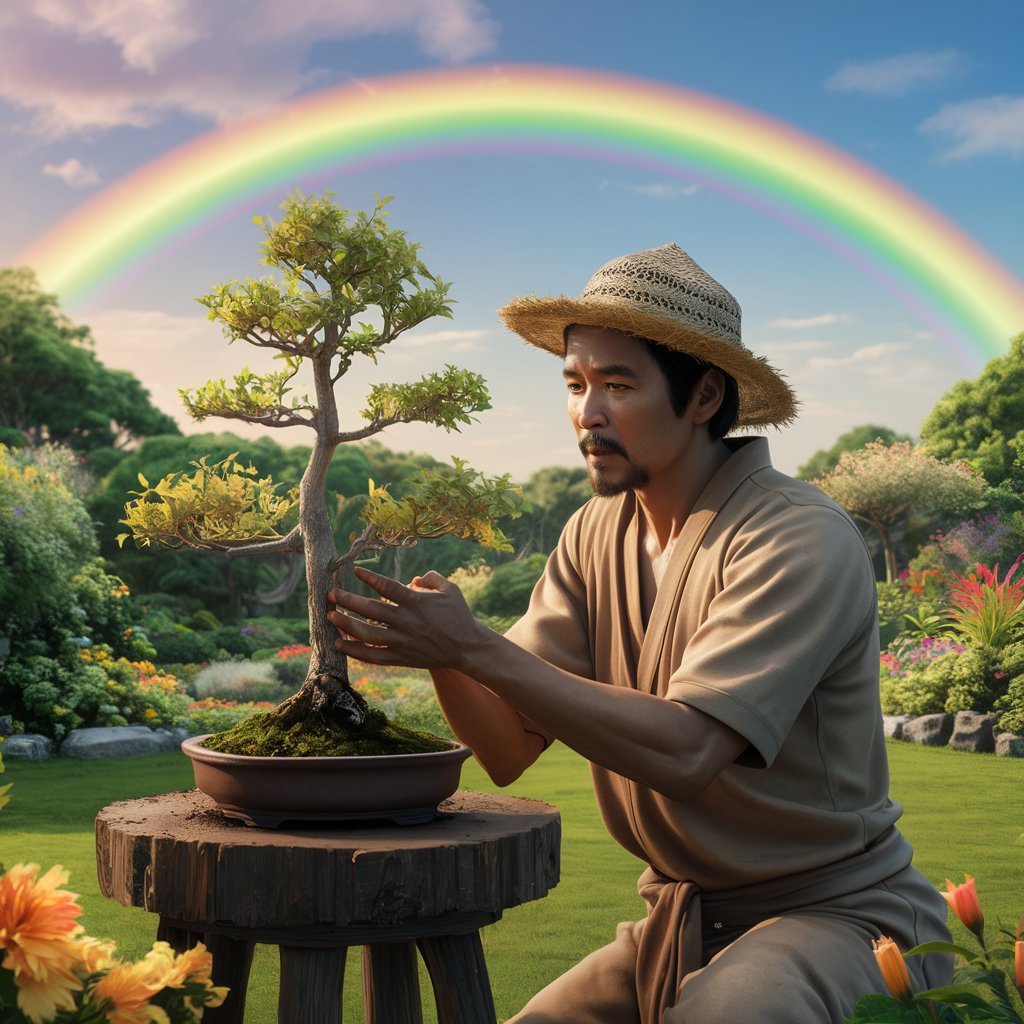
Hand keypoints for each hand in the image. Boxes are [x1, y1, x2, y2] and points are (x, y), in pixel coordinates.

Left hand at [327, 566, 485, 670]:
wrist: (468, 648)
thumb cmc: (459, 615)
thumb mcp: (450, 589)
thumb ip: (430, 579)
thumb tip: (412, 579)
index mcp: (418, 602)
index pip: (388, 587)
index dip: (370, 578)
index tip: (354, 571)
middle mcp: (408, 622)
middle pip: (372, 610)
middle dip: (348, 601)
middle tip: (331, 594)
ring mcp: (403, 642)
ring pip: (368, 634)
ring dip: (346, 625)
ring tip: (330, 617)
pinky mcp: (401, 658)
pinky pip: (374, 656)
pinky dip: (355, 651)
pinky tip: (339, 644)